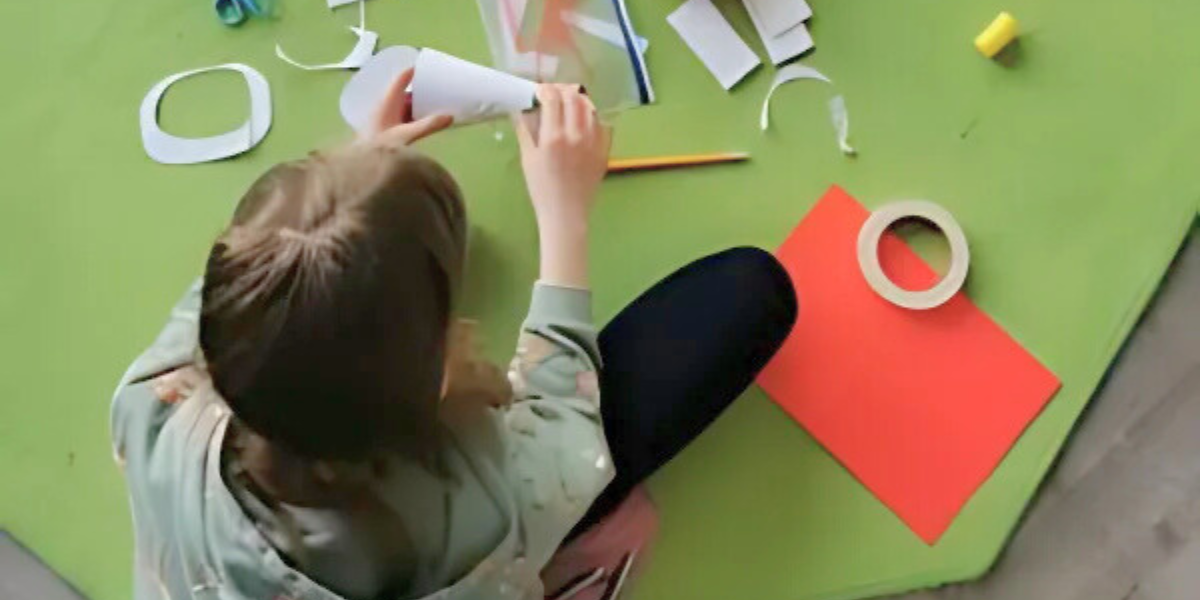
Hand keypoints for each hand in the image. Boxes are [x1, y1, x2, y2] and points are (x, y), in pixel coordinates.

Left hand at [365, 68, 452, 145]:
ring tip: (436, 105)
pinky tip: (426, 123)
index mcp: (388, 102)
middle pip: (405, 94)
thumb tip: (450, 116)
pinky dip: (415, 118)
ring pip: (405, 107)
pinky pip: (404, 119)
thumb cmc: (380, 146)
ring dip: (418, 106)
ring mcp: (386, 120)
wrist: (362, 167)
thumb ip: (428, 126)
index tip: (427, 67)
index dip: (413, 71)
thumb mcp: (406, 135)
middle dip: (421, 91)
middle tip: (438, 90)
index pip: (401, 80)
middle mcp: (386, 108)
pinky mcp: (387, 132)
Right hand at [514, 84, 610, 229]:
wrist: (566, 213)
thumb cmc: (541, 188)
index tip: (540, 92)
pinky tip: (583, 121)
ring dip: (579, 100)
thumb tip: (522, 110)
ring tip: (570, 103)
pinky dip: (591, 117)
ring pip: (590, 108)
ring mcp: (593, 142)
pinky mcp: (604, 150)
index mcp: (553, 137)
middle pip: (573, 97)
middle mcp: (575, 135)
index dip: (545, 90)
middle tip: (555, 94)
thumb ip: (526, 130)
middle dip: (562, 90)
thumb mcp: (527, 158)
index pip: (552, 98)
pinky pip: (601, 124)